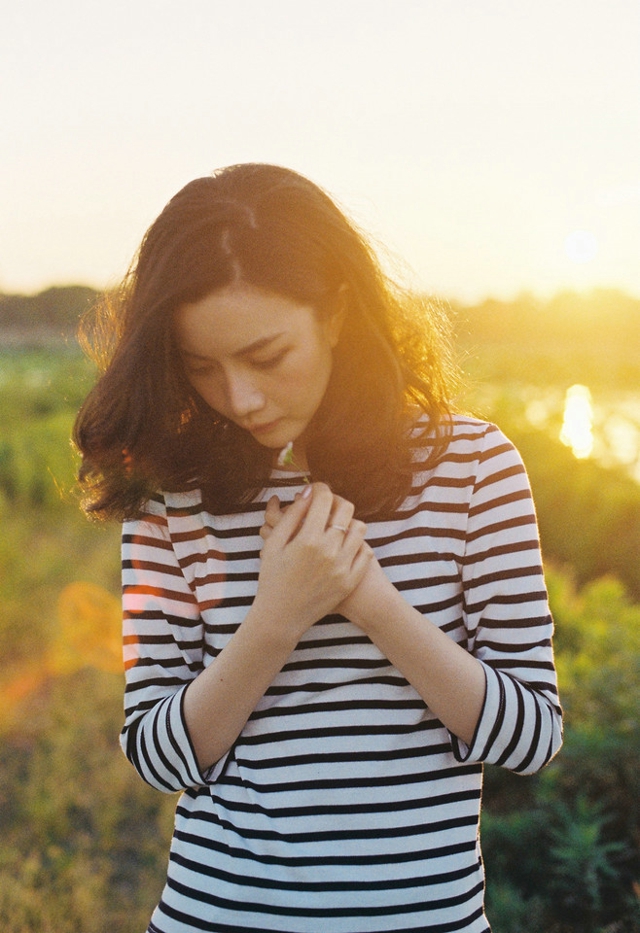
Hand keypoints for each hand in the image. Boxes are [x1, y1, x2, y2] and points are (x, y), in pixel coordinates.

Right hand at [255, 484, 371, 641]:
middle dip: (336, 501)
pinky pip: (366, 552)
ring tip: (337, 525)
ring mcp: (343, 567)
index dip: (320, 488)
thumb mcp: (273, 544)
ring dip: (349, 522)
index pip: (323, 499)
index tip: (316, 489)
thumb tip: (308, 492)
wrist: (281, 617)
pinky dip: (358, 544)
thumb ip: (290, 516)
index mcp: (307, 539)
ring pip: (359, 529)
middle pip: (345, 509)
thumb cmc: (272, 578)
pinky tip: (345, 545)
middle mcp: (329, 551)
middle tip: (327, 505)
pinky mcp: (350, 581)